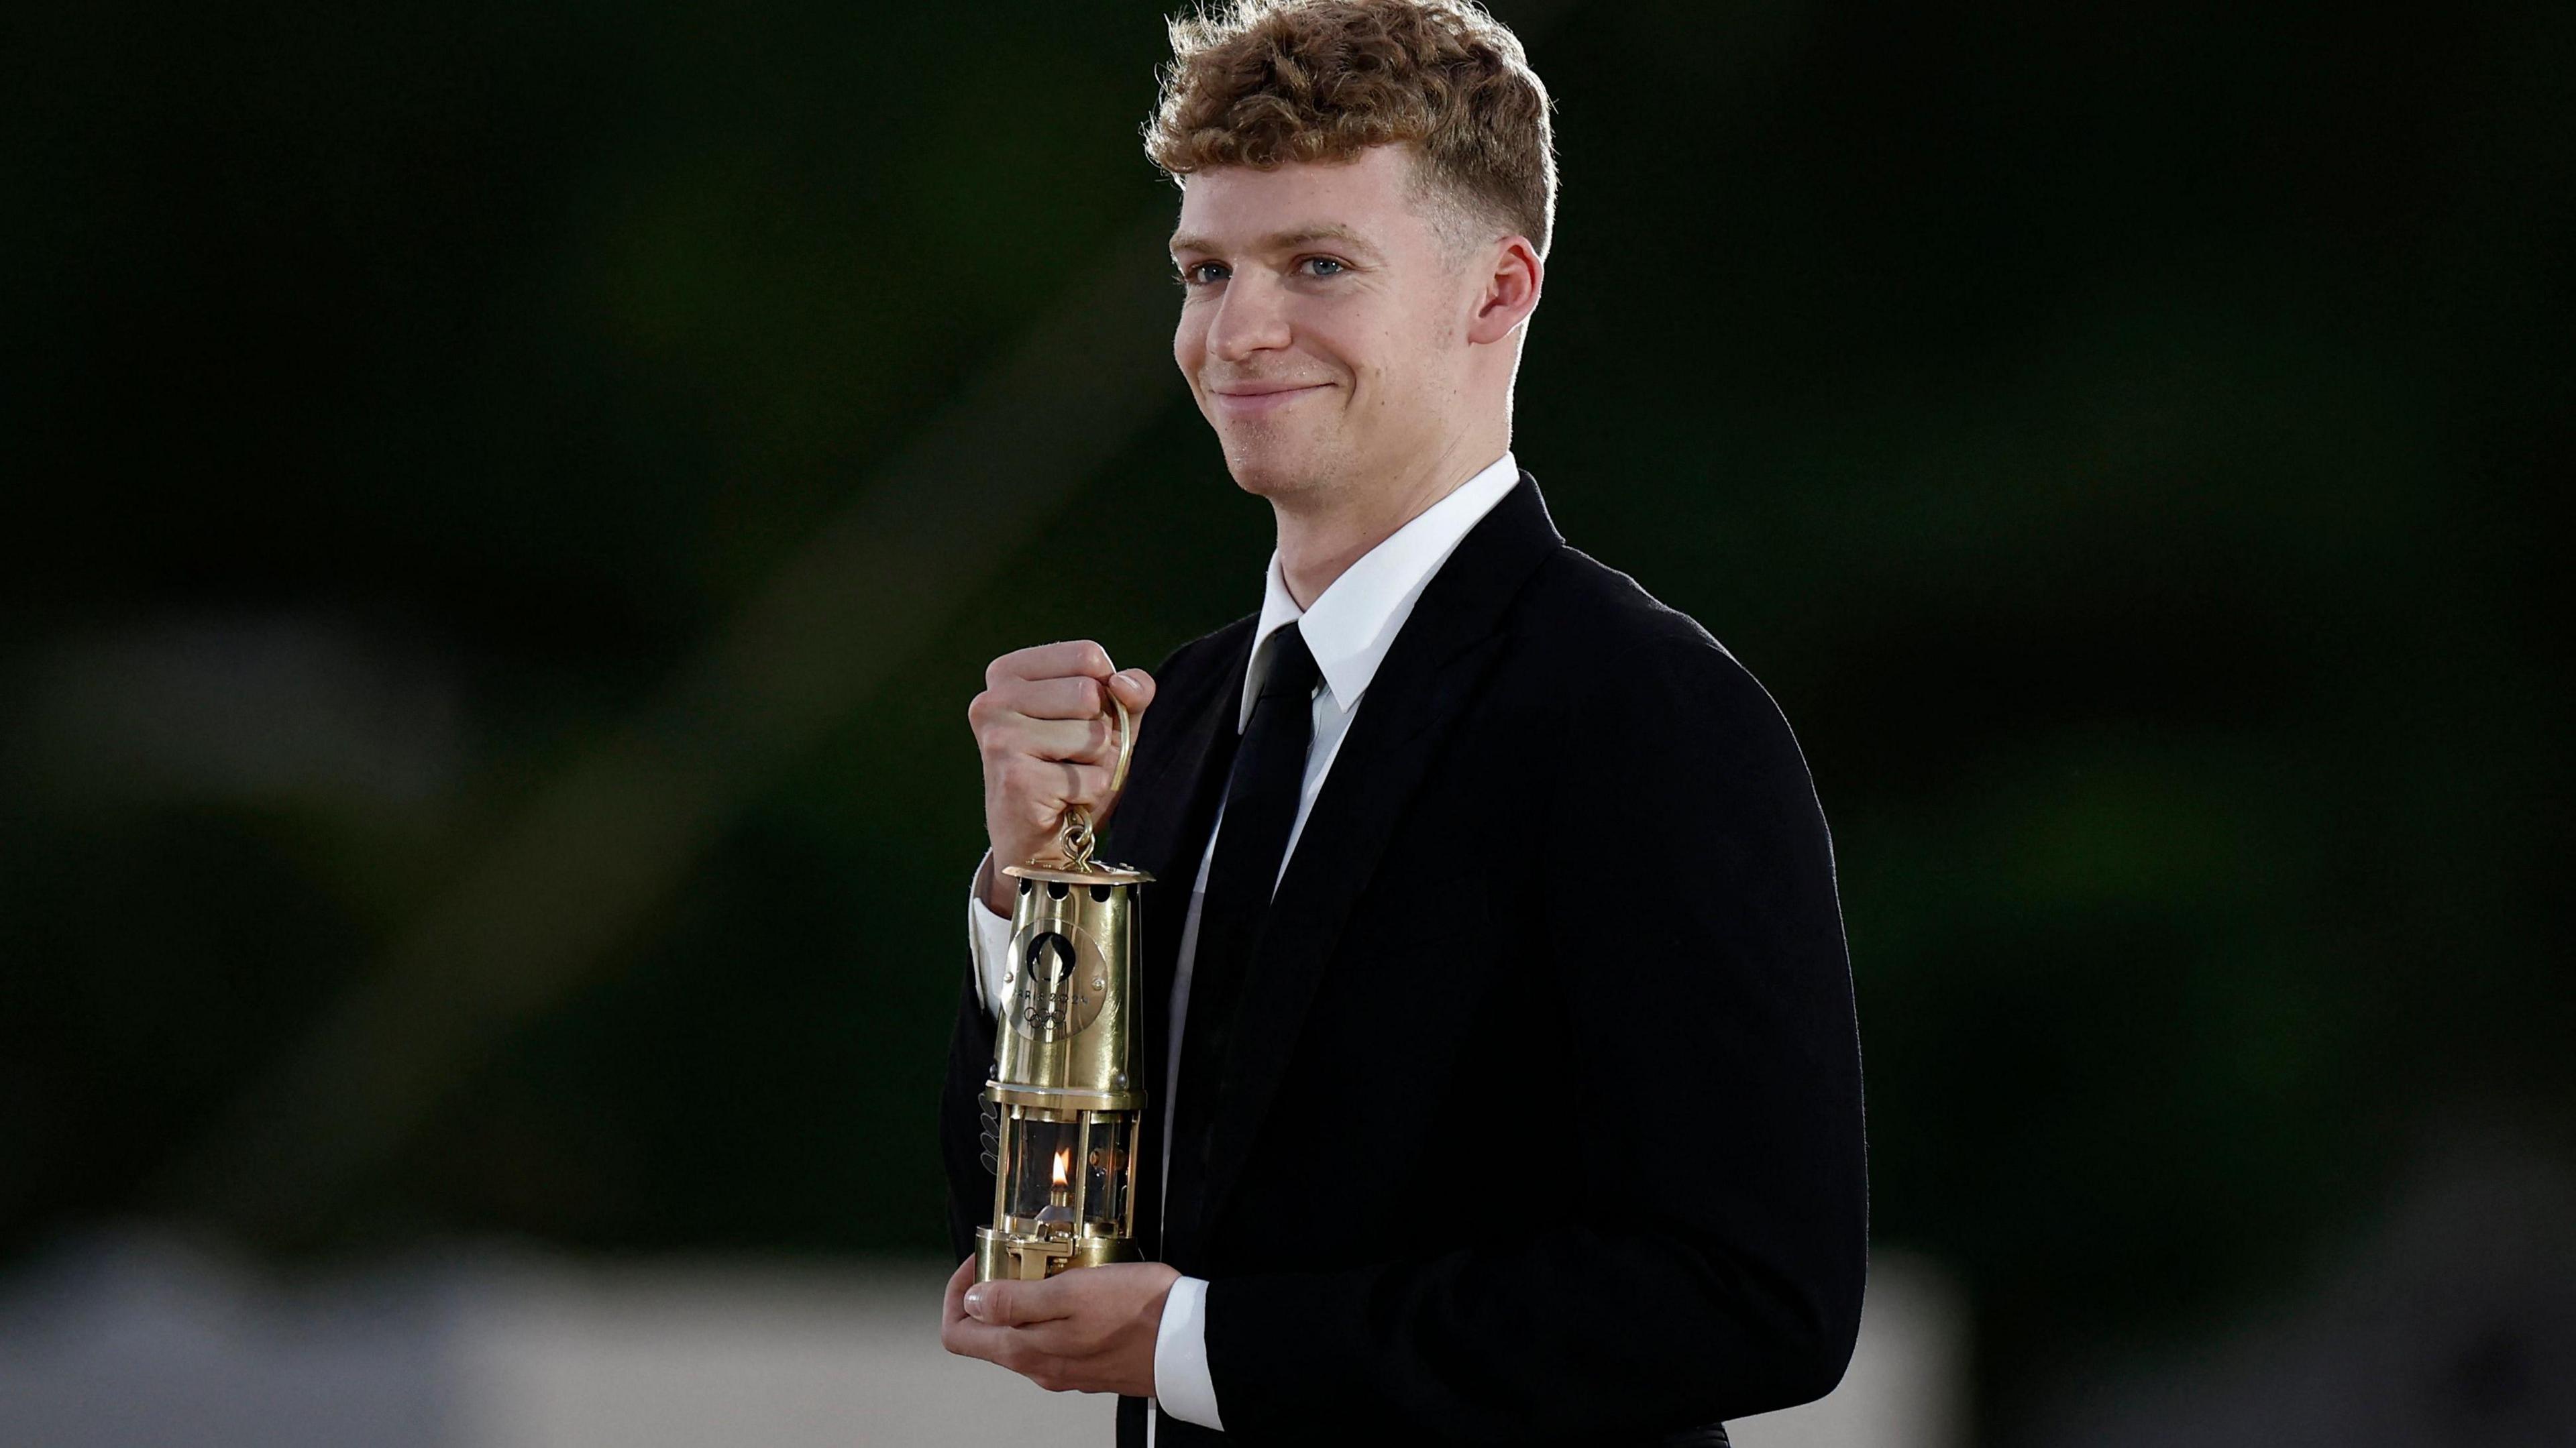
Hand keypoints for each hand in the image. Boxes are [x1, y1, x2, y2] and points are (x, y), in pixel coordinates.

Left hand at [940, 1257, 1180, 1395]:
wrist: (1191, 1343)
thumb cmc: (1139, 1314)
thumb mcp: (1070, 1292)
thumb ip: (1013, 1300)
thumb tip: (973, 1302)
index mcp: (1025, 1351)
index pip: (958, 1334)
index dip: (958, 1293)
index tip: (979, 1263)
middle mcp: (1040, 1367)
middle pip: (990, 1332)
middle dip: (995, 1289)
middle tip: (1019, 1256)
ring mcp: (1065, 1368)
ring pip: (1024, 1332)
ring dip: (1029, 1296)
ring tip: (1056, 1265)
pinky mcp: (1090, 1363)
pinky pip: (1057, 1335)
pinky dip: (1057, 1308)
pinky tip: (1082, 1285)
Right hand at [970, 640, 1155, 913]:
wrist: (1038, 843)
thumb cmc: (1071, 772)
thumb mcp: (1108, 721)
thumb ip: (1130, 690)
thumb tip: (1123, 683)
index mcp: (1007, 673)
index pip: (1087, 655)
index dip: (1105, 692)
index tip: (1078, 720)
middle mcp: (992, 700)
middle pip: (1090, 693)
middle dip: (1098, 732)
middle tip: (1070, 756)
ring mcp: (1000, 739)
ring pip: (1092, 735)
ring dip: (1094, 764)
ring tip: (1064, 777)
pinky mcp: (1016, 779)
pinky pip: (1091, 777)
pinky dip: (1089, 793)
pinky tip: (1061, 801)